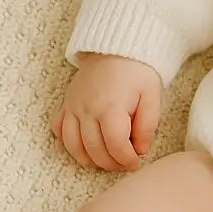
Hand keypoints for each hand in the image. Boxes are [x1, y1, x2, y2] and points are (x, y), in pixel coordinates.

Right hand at [51, 52, 161, 171]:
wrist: (117, 48)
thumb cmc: (138, 72)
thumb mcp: (152, 96)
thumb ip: (147, 125)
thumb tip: (140, 150)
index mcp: (111, 107)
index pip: (115, 145)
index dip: (126, 159)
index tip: (136, 161)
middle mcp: (87, 109)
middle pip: (94, 149)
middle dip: (110, 163)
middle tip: (124, 163)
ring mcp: (73, 107)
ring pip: (73, 146)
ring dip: (90, 159)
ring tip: (107, 159)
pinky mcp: (65, 104)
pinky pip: (59, 131)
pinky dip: (70, 144)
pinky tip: (85, 146)